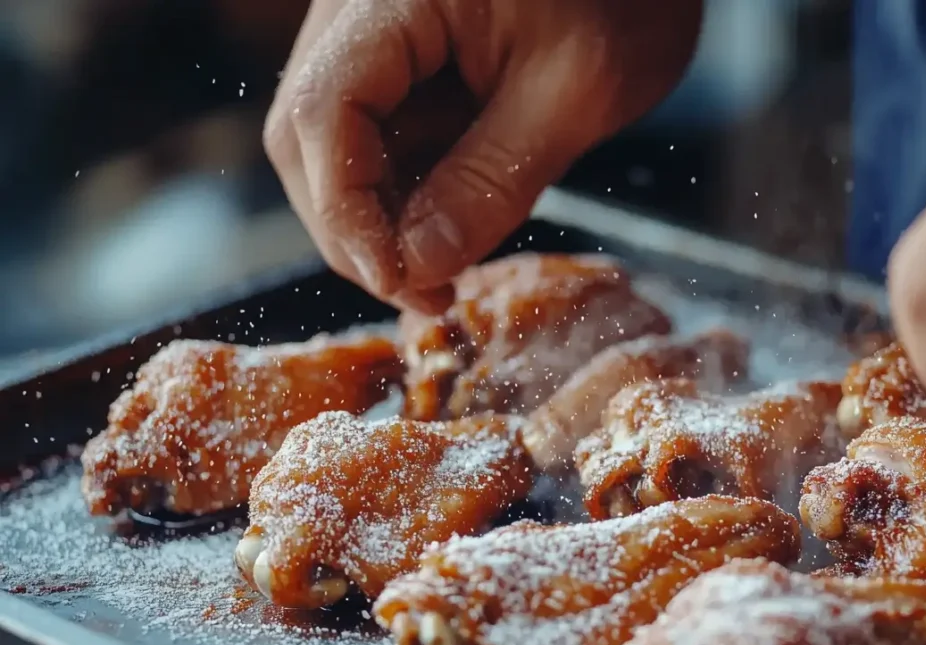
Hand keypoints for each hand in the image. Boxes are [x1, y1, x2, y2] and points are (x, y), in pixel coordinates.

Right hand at [264, 0, 700, 312]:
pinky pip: (380, 134)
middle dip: (358, 228)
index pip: (324, 112)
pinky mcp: (398, 55)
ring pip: (337, 144)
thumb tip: (418, 267)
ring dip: (382, 218)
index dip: (348, 213)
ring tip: (445, 273)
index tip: (401, 282)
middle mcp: (358, 6)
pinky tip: (449, 228)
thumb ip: (491, 181)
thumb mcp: (577, 93)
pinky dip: (408, 191)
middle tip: (426, 296)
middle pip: (310, 134)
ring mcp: (372, 30)